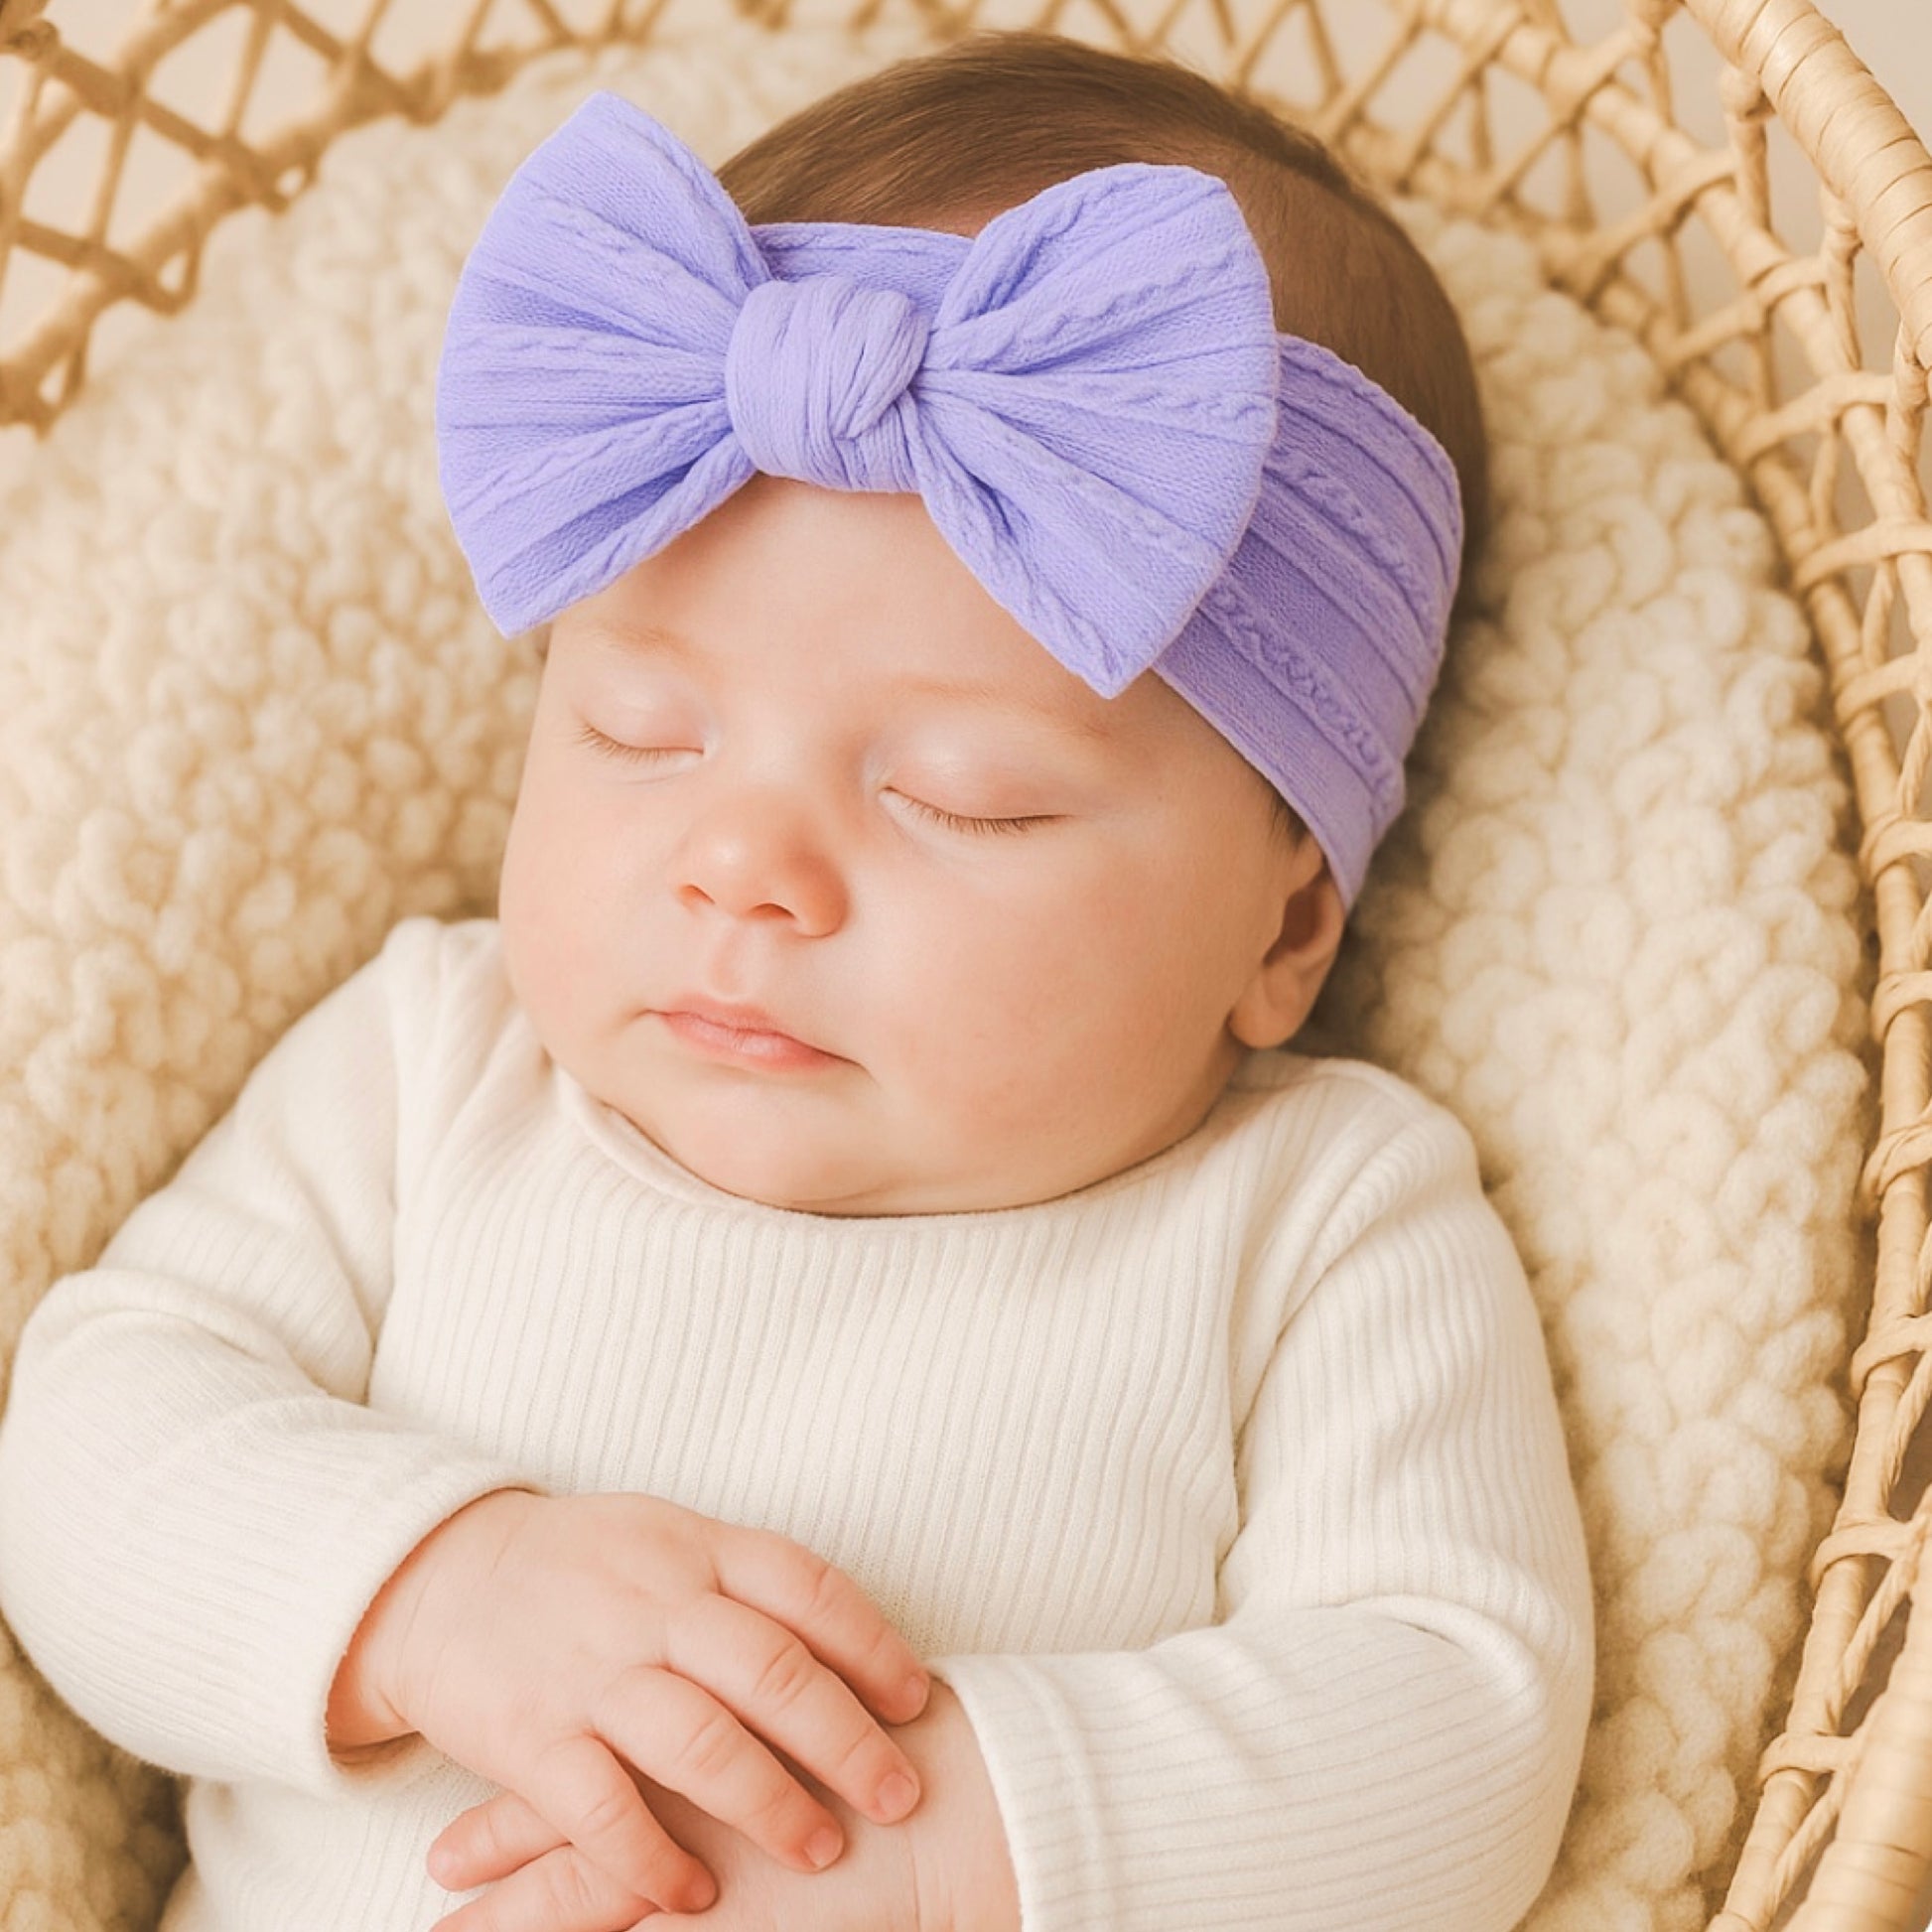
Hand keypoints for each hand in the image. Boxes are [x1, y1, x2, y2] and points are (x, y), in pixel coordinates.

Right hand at [331, 1489, 930, 1913]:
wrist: (440, 1575)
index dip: (873, 1646)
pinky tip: (695, 1895)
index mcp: (697, 1549)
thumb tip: (858, 1637)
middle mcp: (653, 1605)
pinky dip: (652, 1858)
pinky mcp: (530, 1737)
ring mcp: (592, 1671)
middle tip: (899, 1797)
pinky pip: (601, 1809)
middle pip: (771, 1669)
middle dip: (844, 1741)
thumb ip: (749, 1581)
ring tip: (820, 1851)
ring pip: (698, 1740)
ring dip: (767, 1803)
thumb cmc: (583, 1565)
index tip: (918, 1702)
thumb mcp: (671, 1539)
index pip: (807, 1590)